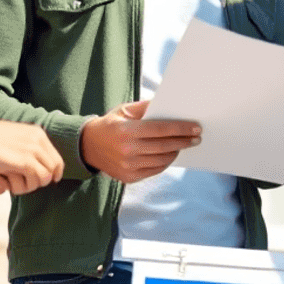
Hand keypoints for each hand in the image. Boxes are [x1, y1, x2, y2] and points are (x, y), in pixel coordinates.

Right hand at [0, 118, 64, 193]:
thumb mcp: (14, 138)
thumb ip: (27, 147)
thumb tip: (36, 164)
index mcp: (38, 133)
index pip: (56, 158)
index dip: (54, 172)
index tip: (49, 180)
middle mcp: (39, 141)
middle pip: (53, 169)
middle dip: (41, 181)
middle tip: (24, 184)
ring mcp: (33, 151)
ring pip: (45, 178)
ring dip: (30, 185)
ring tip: (13, 183)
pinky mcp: (25, 162)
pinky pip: (36, 180)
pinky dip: (24, 186)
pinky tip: (9, 183)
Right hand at [80, 100, 201, 183]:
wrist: (87, 146)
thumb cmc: (110, 124)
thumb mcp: (124, 110)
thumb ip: (146, 108)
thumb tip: (170, 105)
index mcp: (127, 131)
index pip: (161, 129)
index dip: (181, 128)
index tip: (196, 127)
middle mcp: (128, 150)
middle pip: (164, 146)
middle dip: (184, 141)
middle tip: (196, 138)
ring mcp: (128, 166)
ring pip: (162, 160)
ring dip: (176, 152)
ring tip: (184, 145)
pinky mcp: (129, 177)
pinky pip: (154, 170)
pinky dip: (165, 162)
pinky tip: (170, 154)